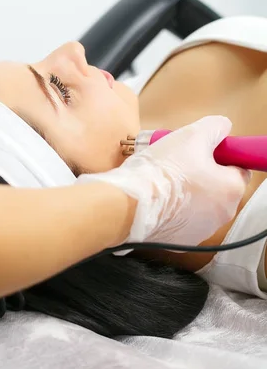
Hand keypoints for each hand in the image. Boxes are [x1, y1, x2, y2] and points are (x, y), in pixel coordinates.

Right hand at [77, 116, 249, 245]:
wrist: (130, 203)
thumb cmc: (162, 170)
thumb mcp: (192, 134)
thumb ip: (216, 127)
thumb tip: (222, 128)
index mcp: (231, 189)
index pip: (239, 167)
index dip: (220, 155)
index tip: (202, 151)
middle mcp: (222, 214)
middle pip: (219, 187)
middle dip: (202, 174)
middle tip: (179, 162)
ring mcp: (201, 230)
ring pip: (200, 204)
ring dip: (188, 192)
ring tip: (165, 179)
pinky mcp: (180, 241)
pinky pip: (182, 219)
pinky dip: (174, 209)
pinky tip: (159, 197)